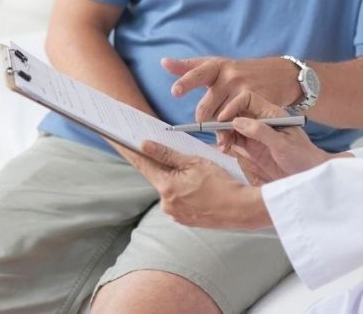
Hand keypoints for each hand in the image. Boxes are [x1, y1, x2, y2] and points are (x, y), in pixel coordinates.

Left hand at [130, 140, 271, 229]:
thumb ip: (167, 154)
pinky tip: (199, 189)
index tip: (121, 142)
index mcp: (166, 187)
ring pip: (170, 190)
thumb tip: (145, 145)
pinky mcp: (184, 221)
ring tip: (198, 177)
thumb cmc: (222, 183)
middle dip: (165, 167)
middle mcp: (166, 204)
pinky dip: (184, 193)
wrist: (242, 208)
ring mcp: (175, 214)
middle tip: (179, 158)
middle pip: (158, 178)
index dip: (133, 152)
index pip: (144, 165)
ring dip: (177, 181)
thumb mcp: (195, 162)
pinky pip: (179, 202)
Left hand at [163, 56, 298, 121]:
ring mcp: (243, 88)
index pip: (197, 73)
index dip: (186, 82)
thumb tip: (163, 62)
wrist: (278, 74)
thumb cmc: (239, 71)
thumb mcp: (216, 65)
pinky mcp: (256, 102)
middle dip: (203, 120)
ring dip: (219, 128)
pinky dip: (233, 131)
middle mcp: (229, 75)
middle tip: (205, 124)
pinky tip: (234, 132)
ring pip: (220, 118)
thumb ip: (189, 67)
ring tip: (222, 129)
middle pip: (206, 107)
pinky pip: (237, 123)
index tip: (175, 91)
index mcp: (216, 66)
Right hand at [214, 91, 337, 183]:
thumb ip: (260, 132)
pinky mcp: (252, 148)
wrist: (310, 175)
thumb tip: (237, 121)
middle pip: (236, 112)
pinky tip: (225, 148)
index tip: (223, 119)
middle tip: (220, 136)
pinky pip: (234, 140)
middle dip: (224, 121)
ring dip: (223, 133)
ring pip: (232, 127)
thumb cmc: (303, 157)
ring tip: (223, 144)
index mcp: (271, 114)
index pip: (248, 99)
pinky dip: (226, 142)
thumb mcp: (283, 144)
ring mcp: (256, 135)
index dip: (233, 106)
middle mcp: (261, 121)